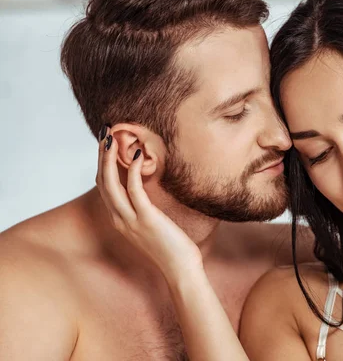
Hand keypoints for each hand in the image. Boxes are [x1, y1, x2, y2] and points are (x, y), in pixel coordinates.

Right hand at [96, 126, 202, 280]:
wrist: (181, 270)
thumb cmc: (174, 248)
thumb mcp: (154, 226)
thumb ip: (146, 211)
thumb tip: (150, 192)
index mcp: (120, 220)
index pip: (104, 187)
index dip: (102, 164)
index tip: (106, 144)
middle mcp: (120, 219)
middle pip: (102, 181)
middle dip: (101, 155)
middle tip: (104, 132)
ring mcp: (131, 220)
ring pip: (111, 184)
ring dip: (109, 158)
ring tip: (112, 138)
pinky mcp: (146, 218)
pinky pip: (134, 190)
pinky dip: (133, 170)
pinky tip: (138, 155)